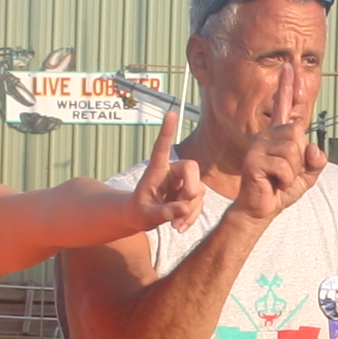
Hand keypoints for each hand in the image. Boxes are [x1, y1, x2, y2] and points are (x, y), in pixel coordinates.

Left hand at [125, 110, 206, 231]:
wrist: (139, 217)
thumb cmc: (137, 212)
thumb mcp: (146, 217)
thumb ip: (163, 213)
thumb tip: (184, 208)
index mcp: (156, 169)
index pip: (162, 147)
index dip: (167, 131)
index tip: (171, 113)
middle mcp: (172, 171)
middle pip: (192, 168)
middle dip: (191, 191)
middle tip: (181, 210)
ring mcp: (183, 182)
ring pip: (199, 190)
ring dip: (191, 210)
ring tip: (175, 225)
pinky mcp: (190, 193)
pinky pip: (200, 202)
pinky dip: (192, 216)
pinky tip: (180, 226)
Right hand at [228, 68, 327, 225]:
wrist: (260, 210)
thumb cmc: (281, 190)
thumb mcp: (307, 175)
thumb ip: (316, 161)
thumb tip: (314, 149)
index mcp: (278, 136)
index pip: (285, 107)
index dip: (287, 87)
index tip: (290, 66)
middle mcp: (266, 136)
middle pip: (297, 134)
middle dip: (299, 159)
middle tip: (285, 174)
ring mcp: (258, 147)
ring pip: (292, 150)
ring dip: (292, 172)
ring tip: (279, 179)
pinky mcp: (253, 160)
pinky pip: (284, 167)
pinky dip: (286, 180)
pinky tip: (273, 184)